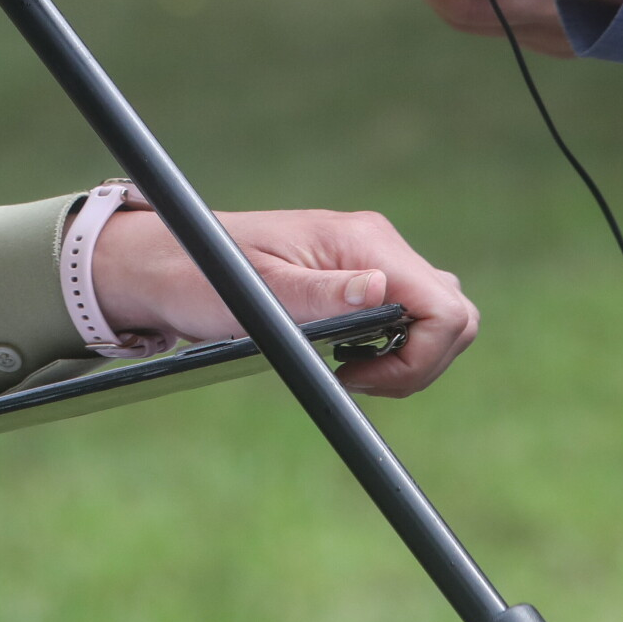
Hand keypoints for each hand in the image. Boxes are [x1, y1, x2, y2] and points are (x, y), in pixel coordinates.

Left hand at [92, 205, 476, 396]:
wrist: (168, 263)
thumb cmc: (200, 276)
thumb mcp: (253, 294)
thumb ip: (318, 294)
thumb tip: (379, 290)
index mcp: (361, 241)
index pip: (444, 307)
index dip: (421, 358)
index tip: (360, 380)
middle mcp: (376, 244)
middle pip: (454, 315)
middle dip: (420, 363)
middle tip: (354, 381)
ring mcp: (371, 259)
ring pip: (438, 318)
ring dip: (409, 357)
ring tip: (347, 370)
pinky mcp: (361, 277)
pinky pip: (410, 317)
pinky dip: (394, 348)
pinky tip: (347, 357)